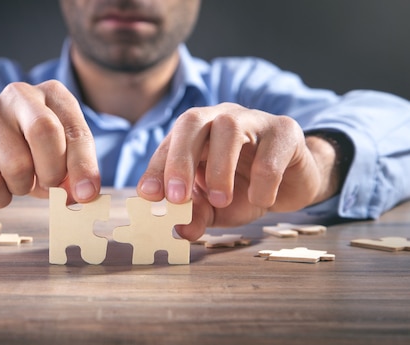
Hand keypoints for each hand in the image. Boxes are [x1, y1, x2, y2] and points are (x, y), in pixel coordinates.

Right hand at [0, 80, 100, 207]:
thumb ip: (74, 173)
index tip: (86, 194)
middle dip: (51, 172)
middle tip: (48, 188)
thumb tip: (84, 194)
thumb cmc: (30, 153)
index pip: (75, 130)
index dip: (83, 166)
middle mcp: (20, 93)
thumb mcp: (60, 158)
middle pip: (43, 132)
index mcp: (53, 95)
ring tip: (19, 182)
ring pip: (16, 164)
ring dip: (23, 188)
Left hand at [136, 103, 339, 239]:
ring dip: (219, 169)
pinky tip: (262, 200)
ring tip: (219, 200)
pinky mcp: (286, 131)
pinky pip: (269, 155)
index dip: (157, 168)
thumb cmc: (246, 188)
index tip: (148, 196)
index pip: (170, 143)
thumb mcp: (216, 207)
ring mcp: (254, 119)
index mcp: (197, 133)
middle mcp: (221, 117)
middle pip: (192, 121)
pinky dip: (262, 185)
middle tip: (176, 198)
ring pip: (229, 127)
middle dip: (179, 160)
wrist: (293, 183)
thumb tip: (179, 231)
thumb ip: (196, 214)